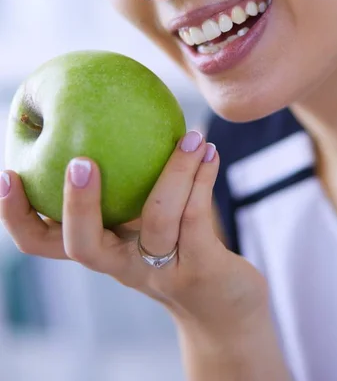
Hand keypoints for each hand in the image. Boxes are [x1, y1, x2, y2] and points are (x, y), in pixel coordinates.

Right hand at [0, 131, 267, 336]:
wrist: (226, 310)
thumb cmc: (180, 250)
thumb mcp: (150, 218)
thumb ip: (133, 182)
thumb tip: (113, 114)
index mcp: (102, 249)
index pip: (43, 242)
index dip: (17, 214)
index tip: (8, 173)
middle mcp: (124, 265)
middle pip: (83, 246)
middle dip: (76, 204)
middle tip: (80, 163)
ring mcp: (161, 271)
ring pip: (157, 220)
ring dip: (174, 171)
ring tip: (191, 135)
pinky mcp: (200, 271)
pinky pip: (196, 218)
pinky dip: (202, 179)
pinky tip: (209, 151)